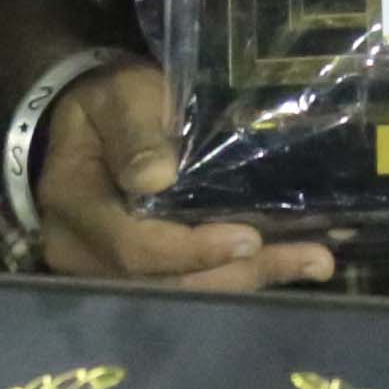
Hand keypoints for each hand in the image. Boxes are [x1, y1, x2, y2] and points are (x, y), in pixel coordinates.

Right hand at [32, 65, 333, 293]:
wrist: (92, 118)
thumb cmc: (110, 102)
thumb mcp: (120, 98)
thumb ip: (135, 134)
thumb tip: (156, 178)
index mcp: (74, 205)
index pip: (134, 247)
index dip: (193, 250)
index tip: (248, 239)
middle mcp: (84, 252)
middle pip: (166, 282)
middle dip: (240, 272)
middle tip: (311, 258)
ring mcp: (109, 270)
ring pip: (184, 290)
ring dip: (251, 277)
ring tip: (315, 261)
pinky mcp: (139, 273)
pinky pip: (190, 283)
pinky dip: (240, 272)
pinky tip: (293, 261)